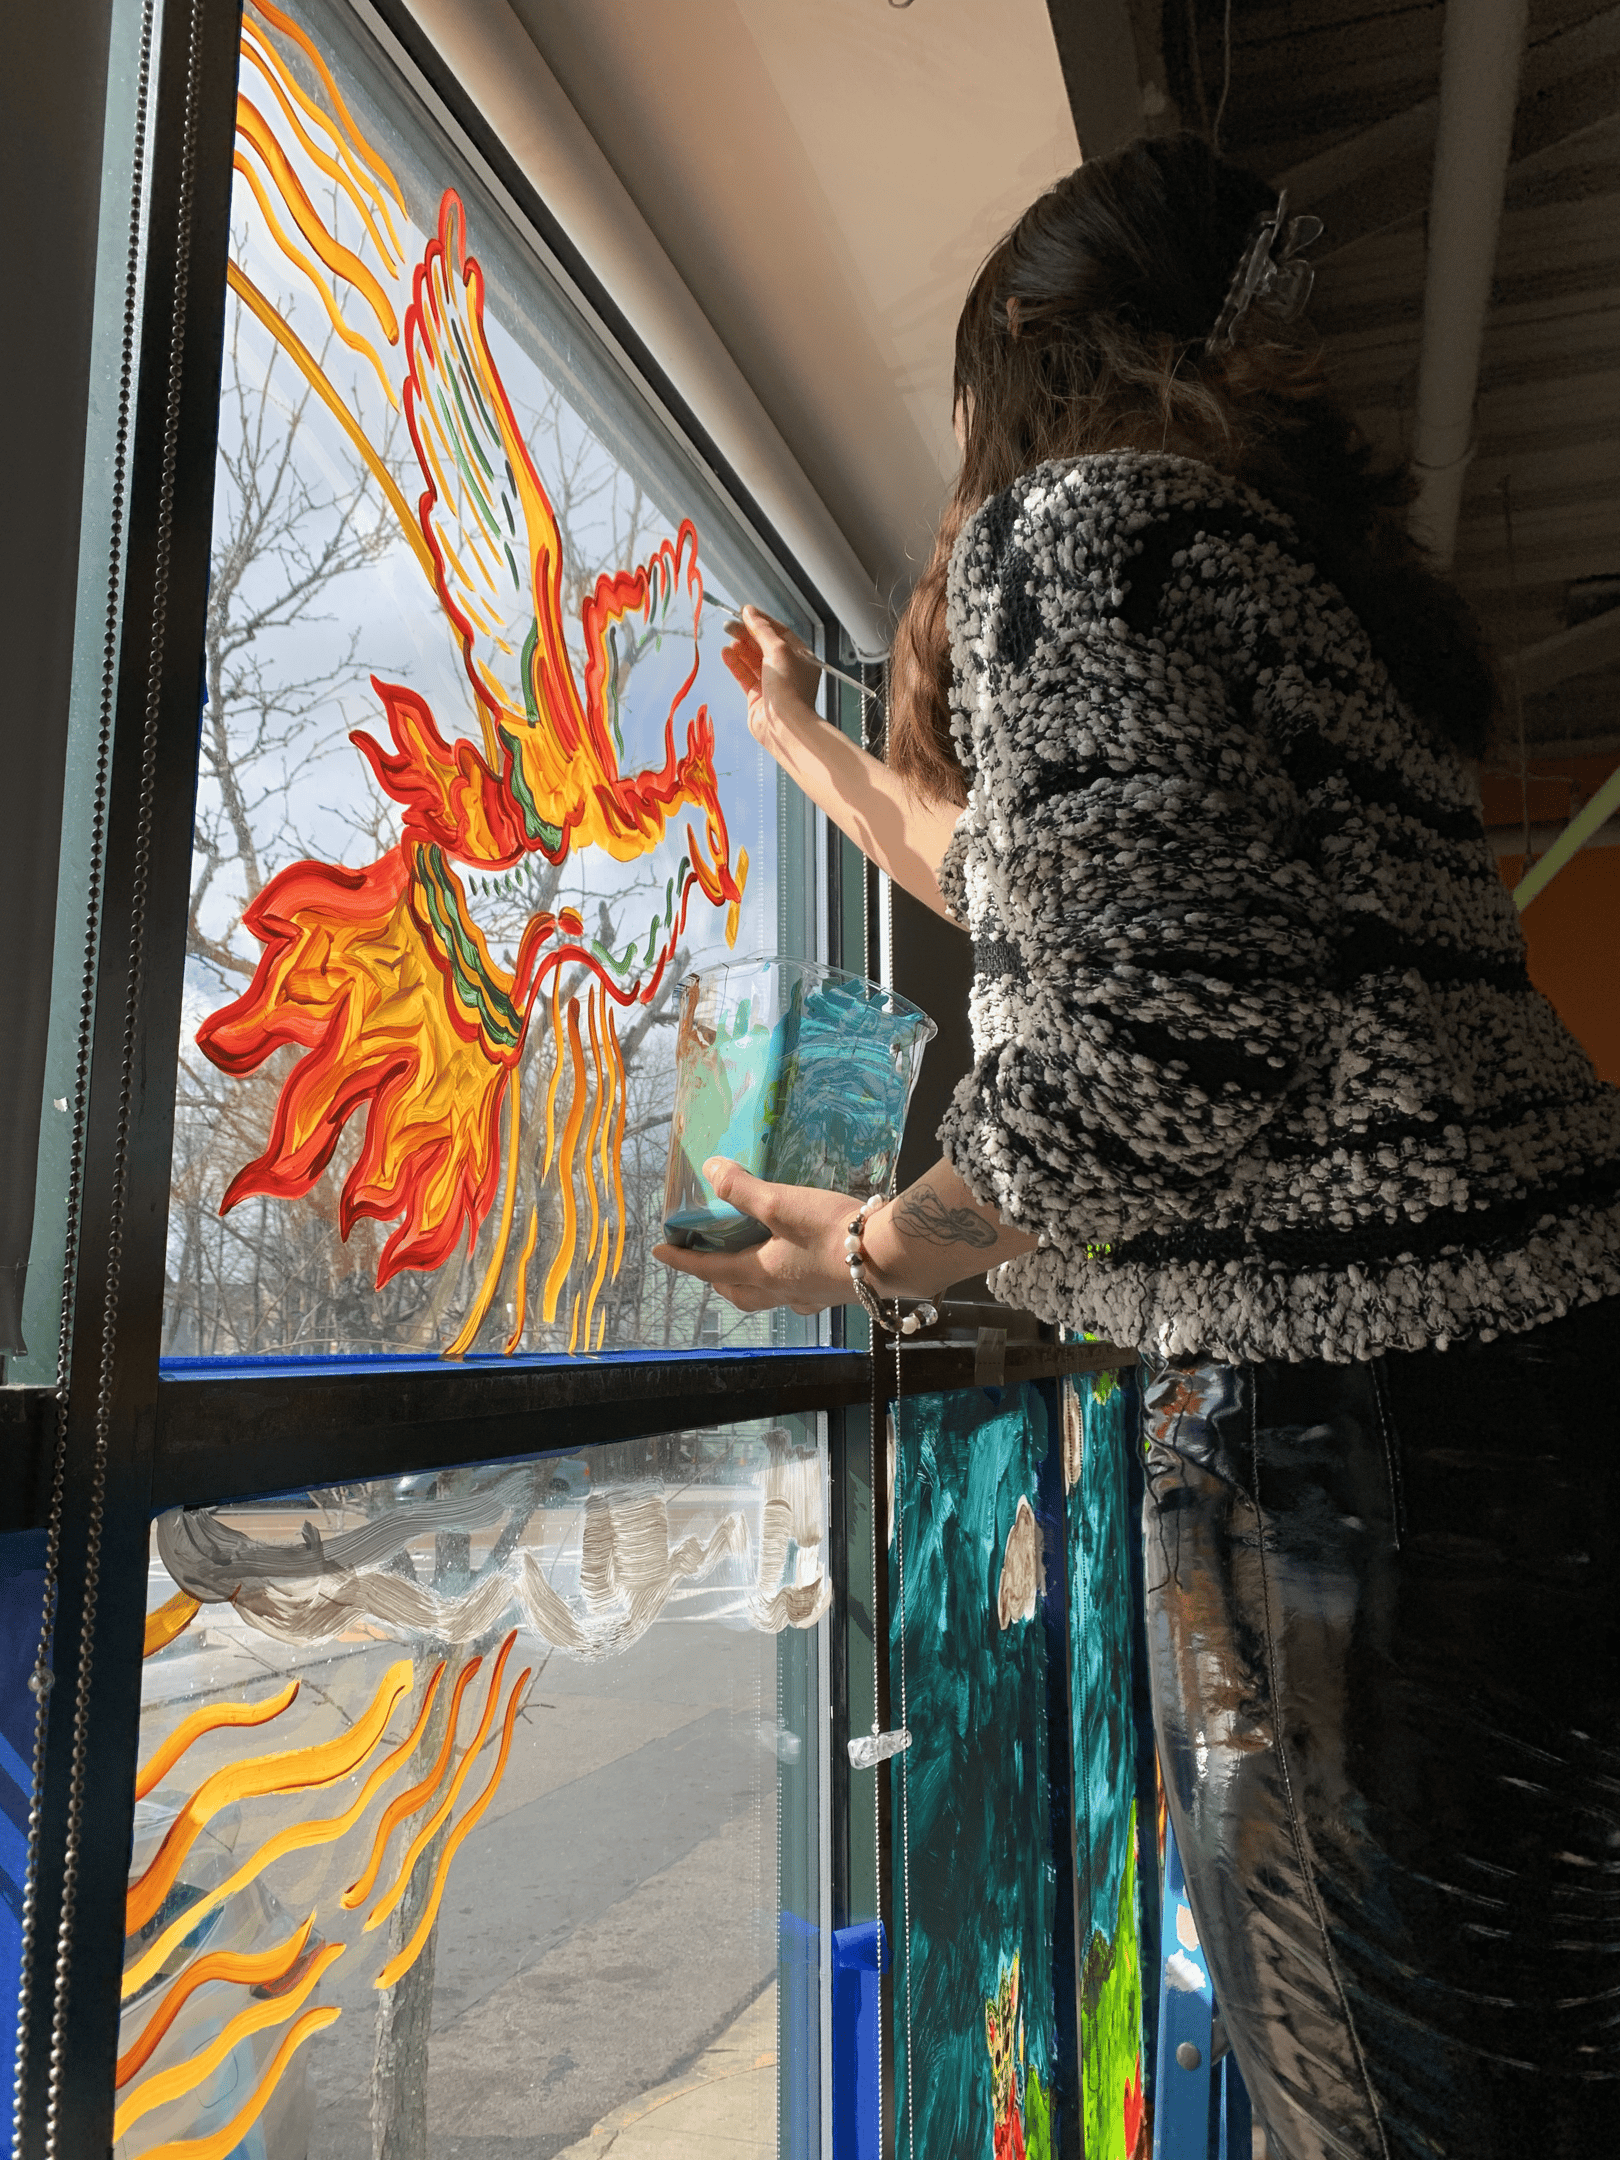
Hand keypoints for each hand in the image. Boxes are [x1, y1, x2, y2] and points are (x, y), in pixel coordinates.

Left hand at [650, 1157, 853, 1314]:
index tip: (657, 1252)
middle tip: (707, 1265)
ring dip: (751, 1285)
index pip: (710, 1269)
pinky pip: (800, 1294)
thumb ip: (744, 1189)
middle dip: (718, 1281)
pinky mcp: (835, 1293)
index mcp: (762, 1273)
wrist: (891, 1257)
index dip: (682, 1260)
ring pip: (768, 1297)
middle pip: (739, 1293)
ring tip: (751, 1265)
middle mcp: (782, 1292)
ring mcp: (810, 1297)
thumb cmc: (831, 1232)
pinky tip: (800, 1268)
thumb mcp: (781, 1204)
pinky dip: (787, 1283)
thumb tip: (710, 1171)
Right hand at [721, 606, 821, 754]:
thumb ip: (762, 630)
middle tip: (730, 625)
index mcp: (800, 657)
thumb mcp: (778, 650)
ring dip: (740, 649)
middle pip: (763, 645)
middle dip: (747, 634)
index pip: (780, 632)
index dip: (762, 621)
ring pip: (752, 661)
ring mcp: (772, 684)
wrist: (784, 725)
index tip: (745, 612)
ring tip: (729, 639)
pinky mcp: (757, 697)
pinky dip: (735, 664)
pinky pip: (744, 676)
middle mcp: (787, 670)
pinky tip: (726, 654)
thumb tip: (750, 612)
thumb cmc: (790, 688)